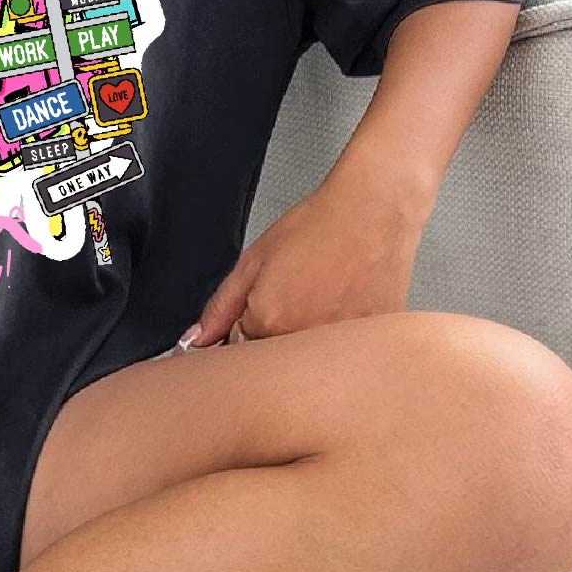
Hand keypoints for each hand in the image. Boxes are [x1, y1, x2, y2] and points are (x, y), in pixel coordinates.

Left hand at [177, 170, 426, 347]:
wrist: (374, 211)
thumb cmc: (318, 228)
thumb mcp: (253, 261)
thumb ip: (221, 307)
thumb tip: (197, 340)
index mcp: (270, 323)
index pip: (243, 351)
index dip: (248, 328)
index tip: (263, 308)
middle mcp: (307, 341)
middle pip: (277, 360)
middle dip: (276, 336)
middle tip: (298, 293)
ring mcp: (343, 346)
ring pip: (311, 360)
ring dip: (309, 335)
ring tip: (323, 295)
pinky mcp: (372, 344)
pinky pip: (344, 354)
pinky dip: (340, 336)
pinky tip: (344, 302)